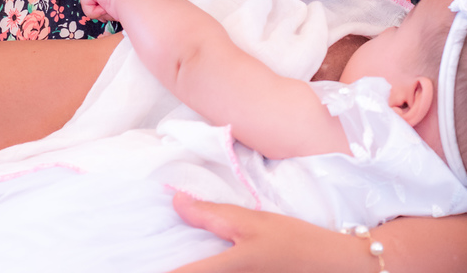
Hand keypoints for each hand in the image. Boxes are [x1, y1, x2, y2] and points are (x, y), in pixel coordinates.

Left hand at [168, 194, 362, 271]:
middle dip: (174, 260)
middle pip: (188, 271)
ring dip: (192, 260)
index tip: (135, 255)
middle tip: (150, 249)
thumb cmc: (293, 241)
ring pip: (204, 271)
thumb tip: (176, 201)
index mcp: (224, 270)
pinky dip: (209, 263)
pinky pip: (219, 272)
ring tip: (183, 248)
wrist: (331, 264)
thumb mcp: (252, 222)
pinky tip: (208, 254)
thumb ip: (212, 213)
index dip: (157, 264)